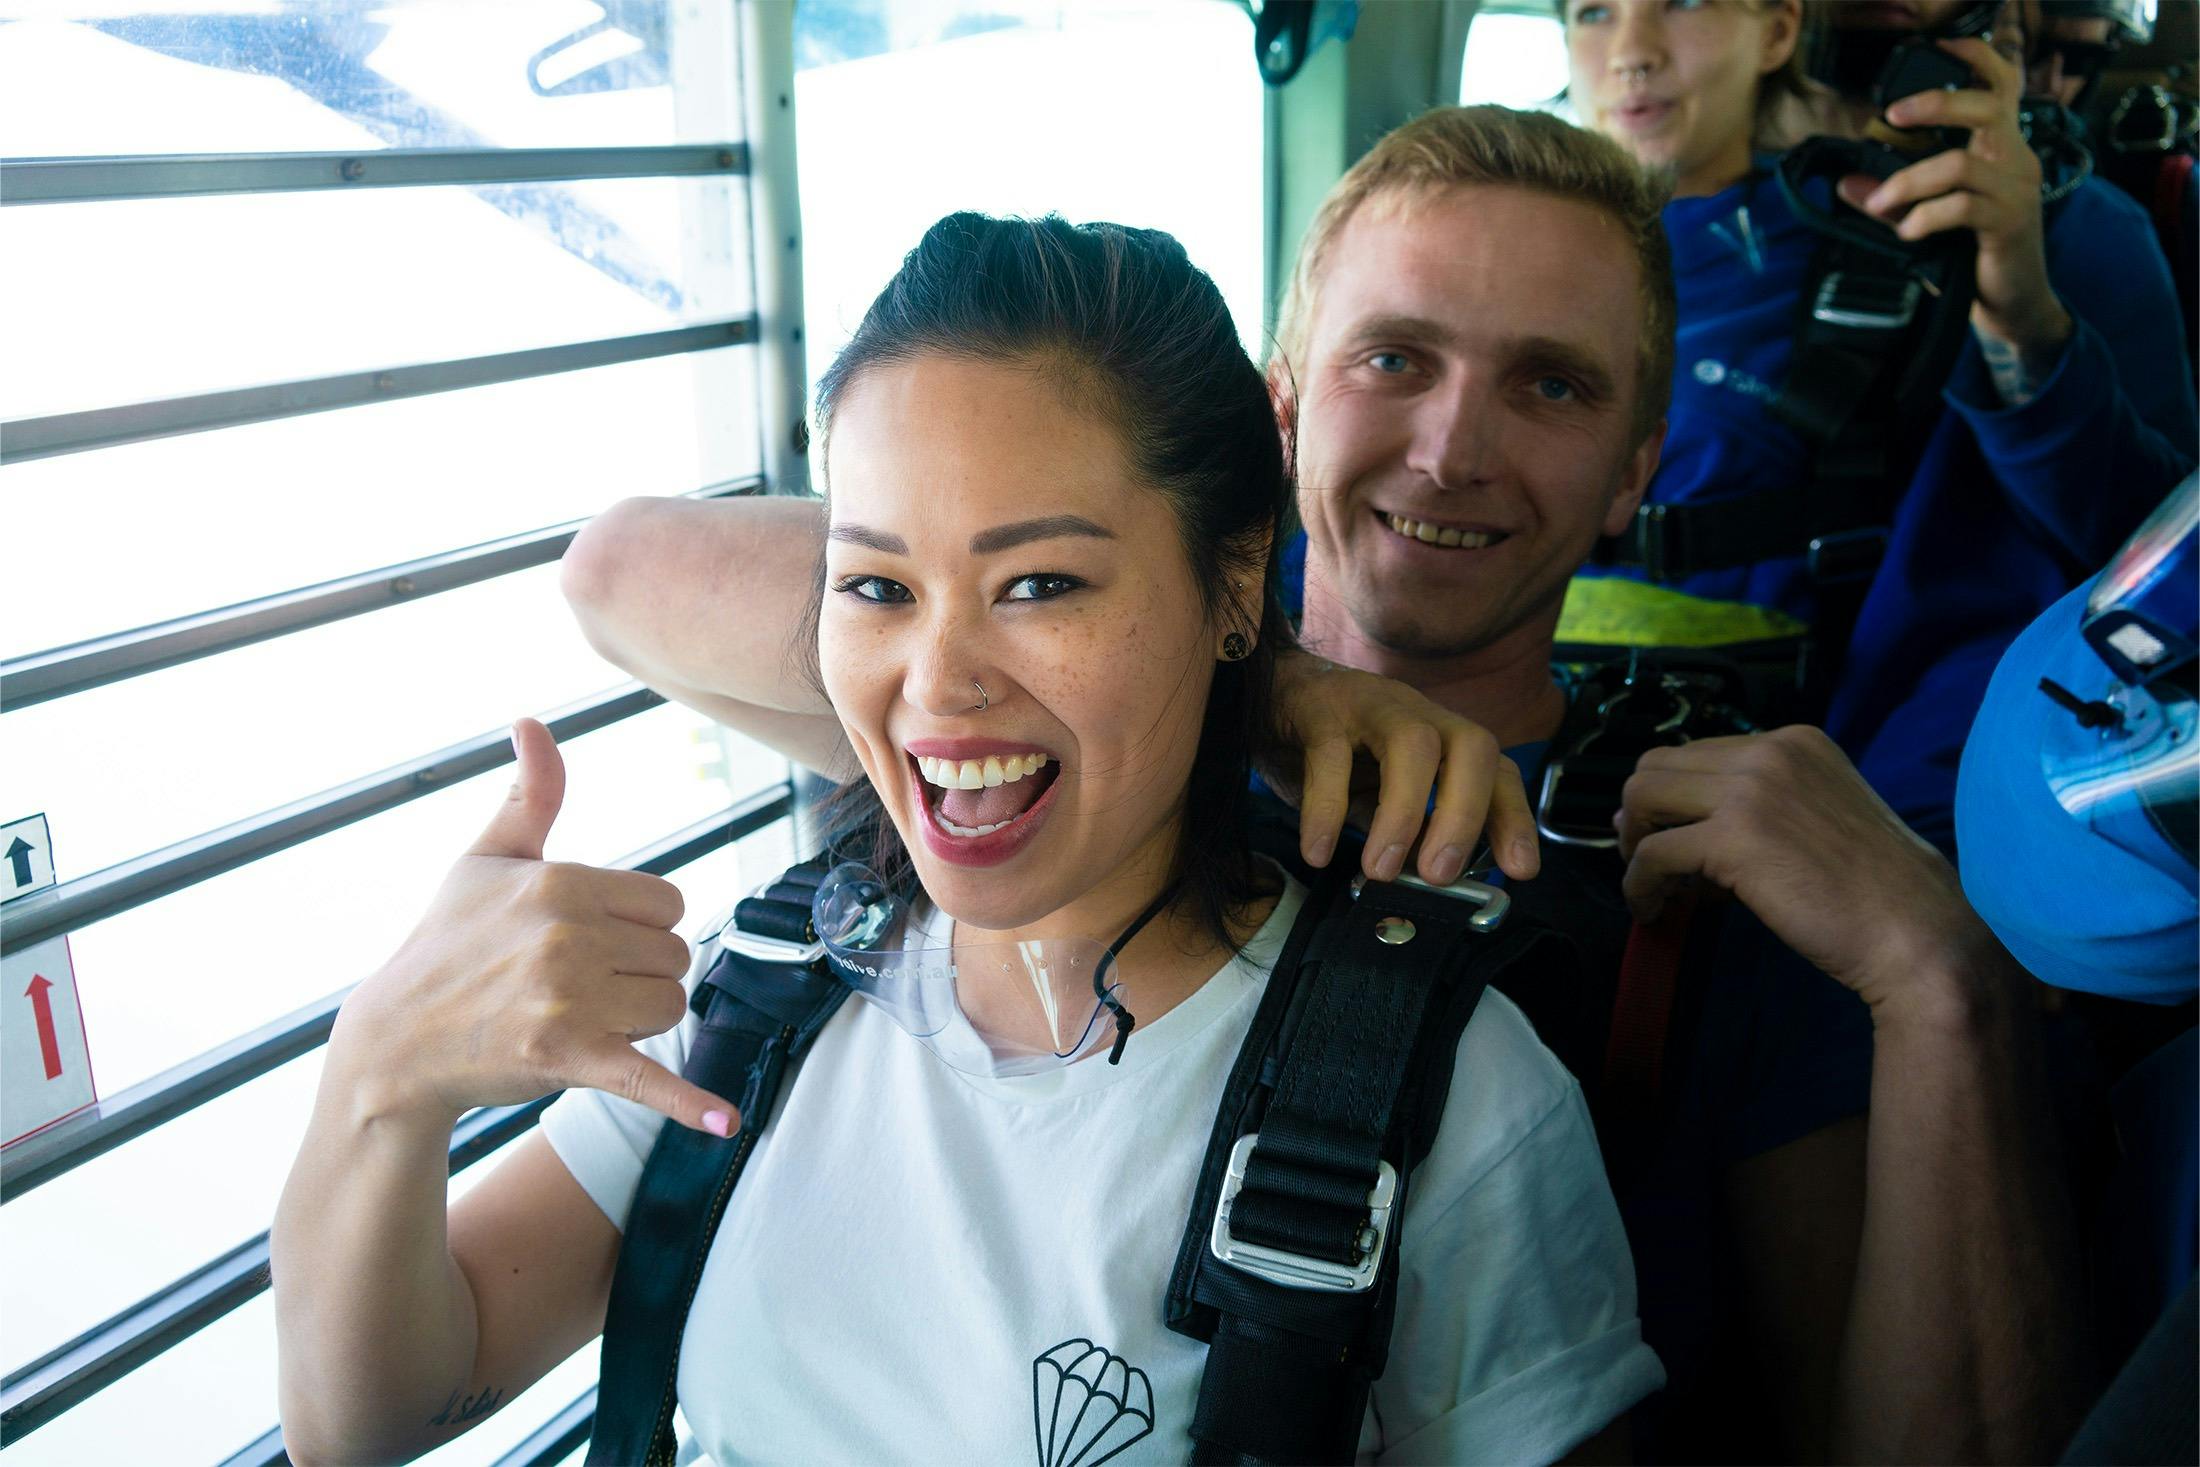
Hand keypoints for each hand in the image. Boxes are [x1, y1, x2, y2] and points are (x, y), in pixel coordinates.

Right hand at [331, 719, 735, 1135]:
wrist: (397, 1041)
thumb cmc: (447, 943)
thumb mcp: (485, 859)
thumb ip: (530, 794)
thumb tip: (533, 723)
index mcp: (561, 881)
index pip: (667, 903)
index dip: (639, 927)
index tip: (589, 940)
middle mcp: (567, 936)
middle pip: (675, 956)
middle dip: (639, 975)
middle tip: (574, 986)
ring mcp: (567, 1000)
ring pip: (670, 1007)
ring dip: (638, 1021)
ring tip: (573, 1018)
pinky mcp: (567, 1059)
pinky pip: (648, 1078)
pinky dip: (689, 1104)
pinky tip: (726, 1123)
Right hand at [1262, 651, 1538, 885]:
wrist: (1268, 692)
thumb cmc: (1333, 749)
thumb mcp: (1378, 795)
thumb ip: (1407, 831)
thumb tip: (1433, 879)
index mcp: (1441, 736)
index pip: (1498, 770)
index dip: (1515, 818)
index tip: (1520, 871)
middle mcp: (1418, 714)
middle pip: (1471, 747)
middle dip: (1466, 814)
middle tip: (1439, 876)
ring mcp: (1371, 706)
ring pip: (1413, 743)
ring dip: (1404, 813)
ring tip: (1379, 870)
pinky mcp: (1319, 709)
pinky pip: (1330, 755)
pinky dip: (1327, 809)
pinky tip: (1318, 852)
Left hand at [1616, 727, 1999, 1018]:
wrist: (1917, 931)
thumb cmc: (1873, 889)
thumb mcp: (1816, 817)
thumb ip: (1754, 805)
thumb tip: (1668, 815)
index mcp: (1793, 741)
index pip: (1697, 752)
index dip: (1673, 799)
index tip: (1672, 838)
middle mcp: (1770, 750)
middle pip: (1657, 765)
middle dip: (1641, 814)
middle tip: (1649, 861)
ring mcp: (1751, 789)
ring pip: (1642, 797)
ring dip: (1634, 844)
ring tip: (1651, 886)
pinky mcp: (1735, 837)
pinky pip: (1653, 853)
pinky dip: (1640, 883)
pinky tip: (1653, 909)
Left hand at [1839, 38, 2073, 366]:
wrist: (2013, 302)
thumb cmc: (1974, 252)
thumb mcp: (1932, 218)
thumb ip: (1894, 197)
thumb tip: (1848, 183)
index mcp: (2001, 148)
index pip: (2002, 86)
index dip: (1977, 59)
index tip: (1941, 47)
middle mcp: (2015, 160)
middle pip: (1987, 107)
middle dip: (1935, 103)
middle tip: (1892, 116)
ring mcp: (2017, 190)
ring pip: (1961, 163)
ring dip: (1909, 181)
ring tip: (1879, 204)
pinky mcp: (2010, 222)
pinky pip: (1963, 206)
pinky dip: (1926, 216)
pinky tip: (1908, 230)